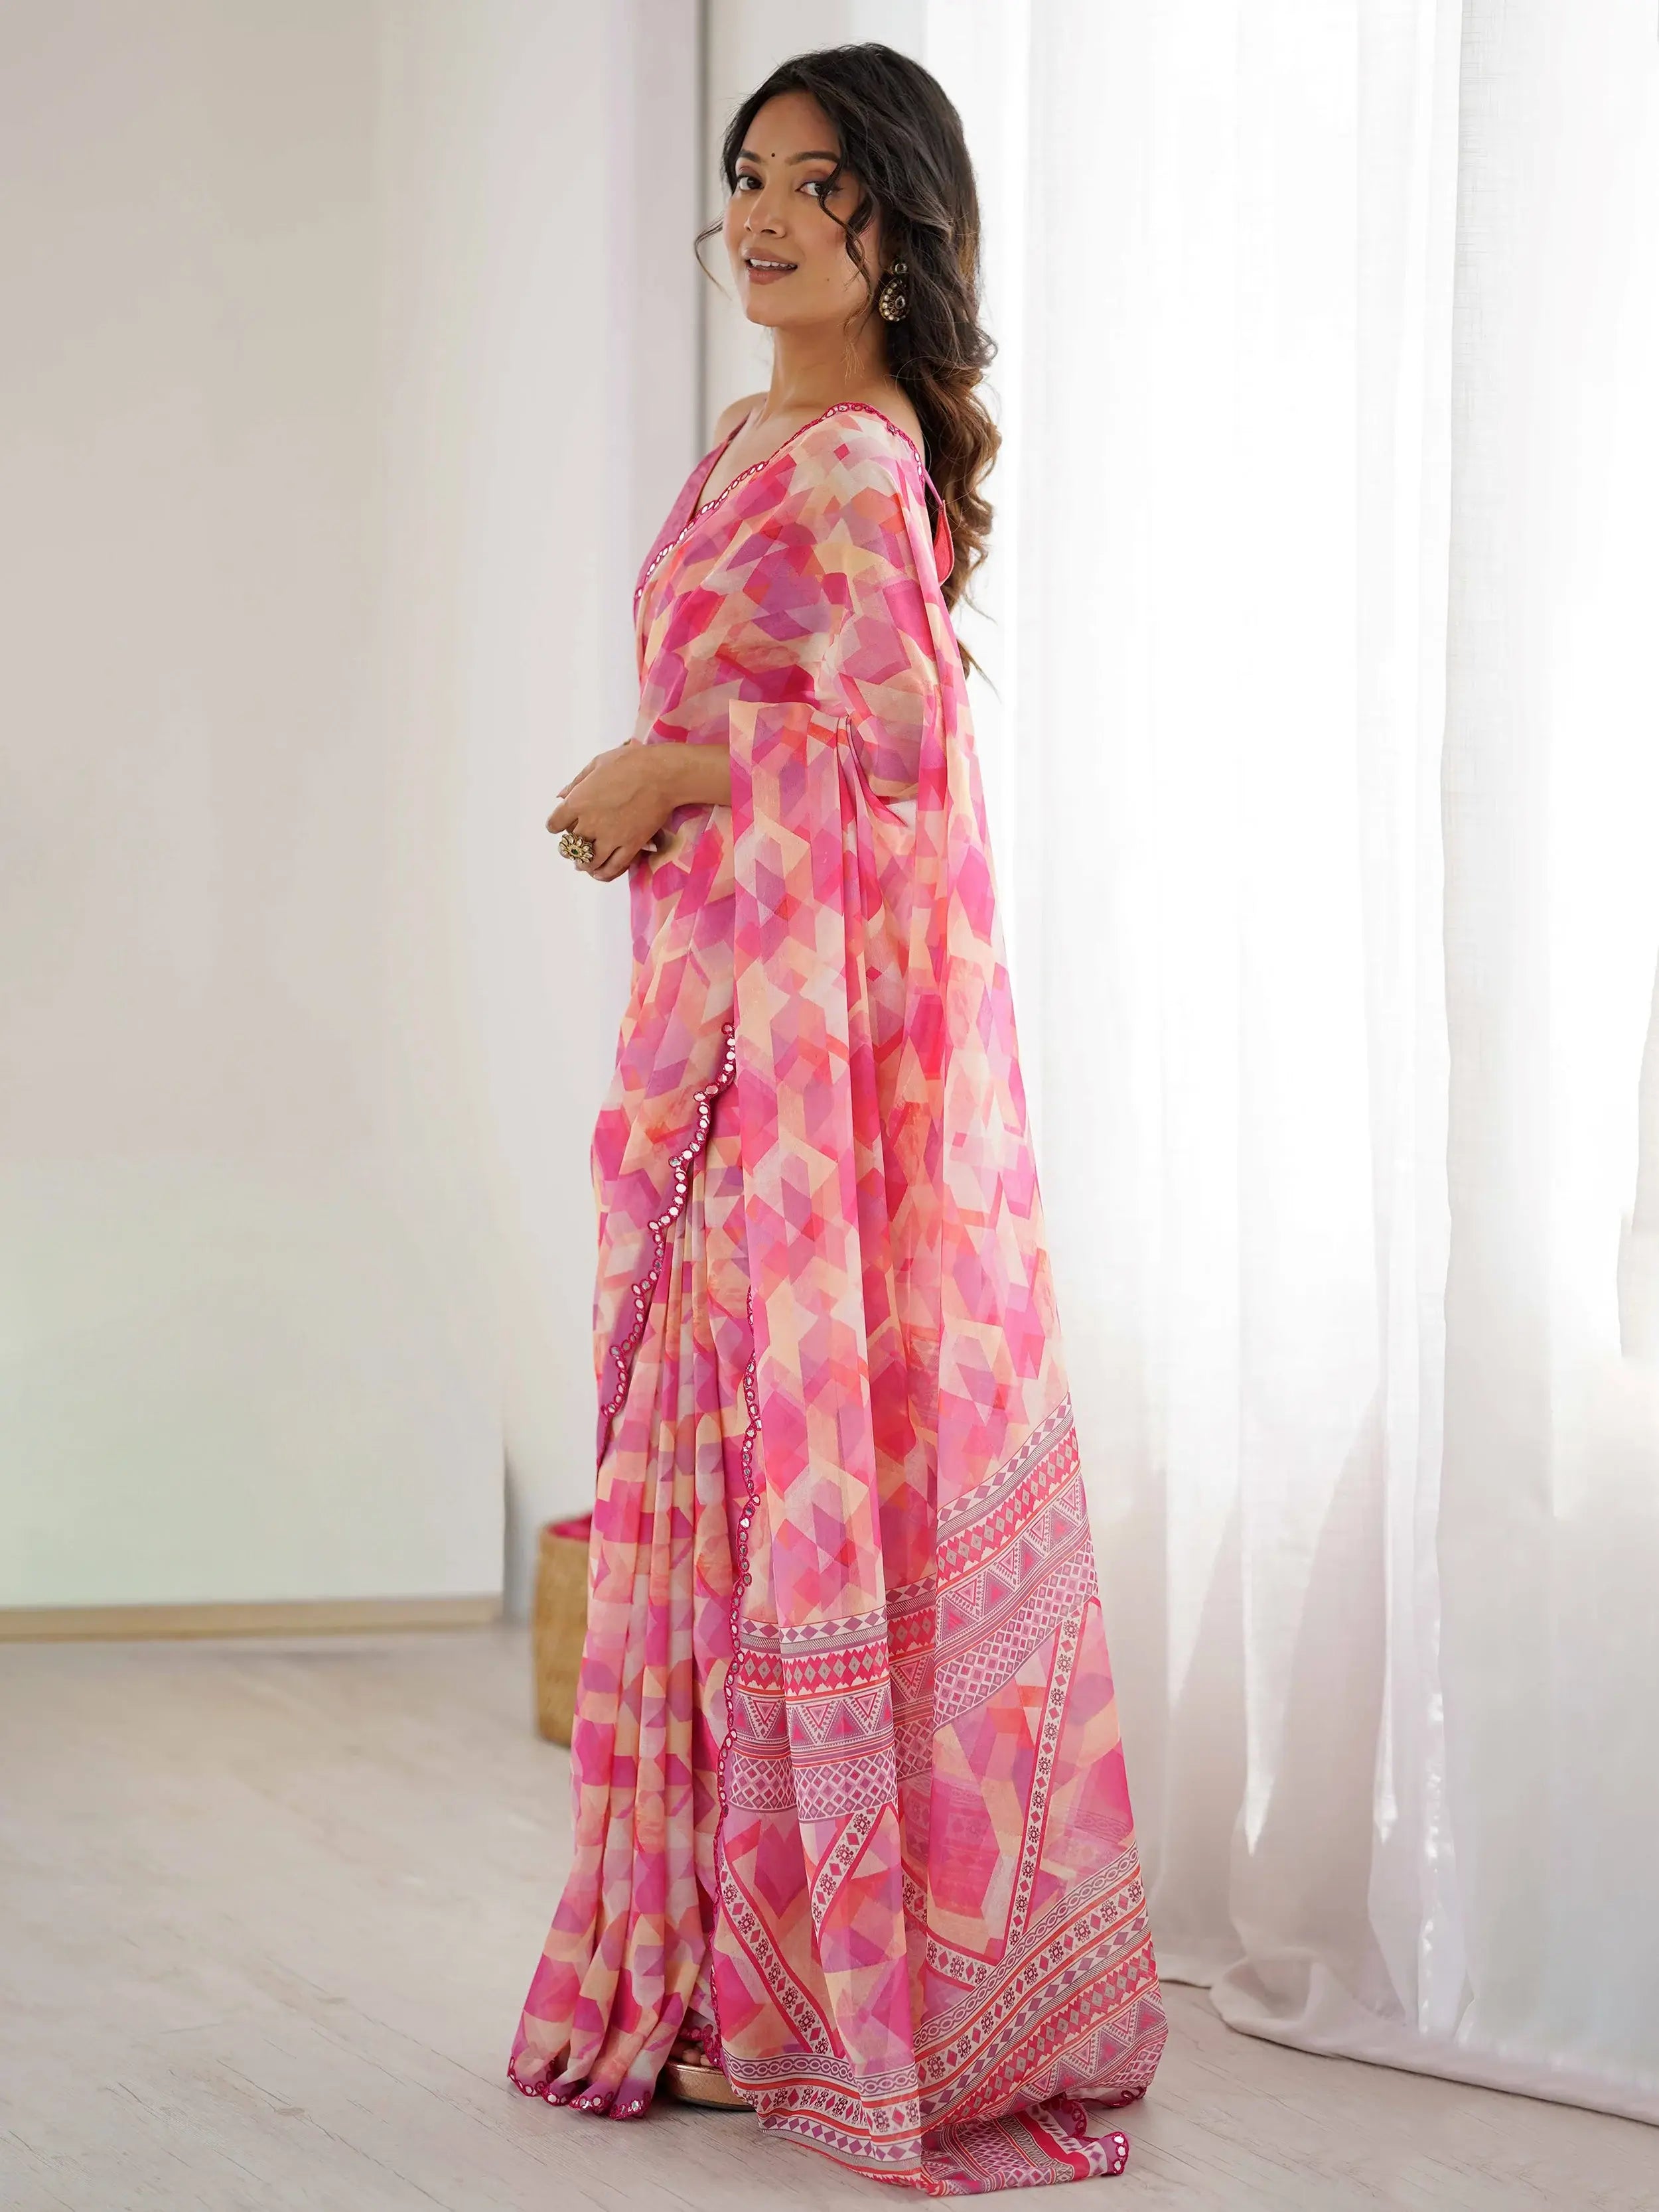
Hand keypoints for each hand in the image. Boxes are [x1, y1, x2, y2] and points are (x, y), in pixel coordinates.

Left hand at [546, 743, 680, 882]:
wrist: (663, 774)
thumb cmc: (631, 762)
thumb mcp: (597, 763)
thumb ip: (576, 782)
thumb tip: (560, 795)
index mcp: (577, 801)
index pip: (554, 824)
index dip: (556, 826)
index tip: (561, 825)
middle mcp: (590, 823)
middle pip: (571, 845)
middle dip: (570, 847)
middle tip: (574, 847)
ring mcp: (610, 837)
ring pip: (589, 861)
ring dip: (584, 864)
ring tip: (584, 864)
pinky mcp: (630, 846)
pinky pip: (612, 868)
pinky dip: (603, 873)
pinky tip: (599, 873)